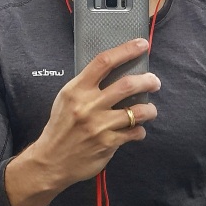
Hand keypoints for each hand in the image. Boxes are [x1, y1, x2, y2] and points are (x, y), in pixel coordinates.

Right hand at [5, 38, 159, 205]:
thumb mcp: (66, 99)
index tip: (142, 45)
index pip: (104, 62)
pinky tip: (136, 130)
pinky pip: (134, 132)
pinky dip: (139, 131)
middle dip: (148, 81)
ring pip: (137, 111)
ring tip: (150, 110)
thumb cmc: (60, 127)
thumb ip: (86, 86)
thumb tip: (113, 71)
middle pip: (127, 85)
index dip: (126, 50)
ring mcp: (99, 125)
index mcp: (76, 90)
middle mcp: (88, 105)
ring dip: (149, 109)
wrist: (51, 160)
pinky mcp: (108, 144)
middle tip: (154, 81)